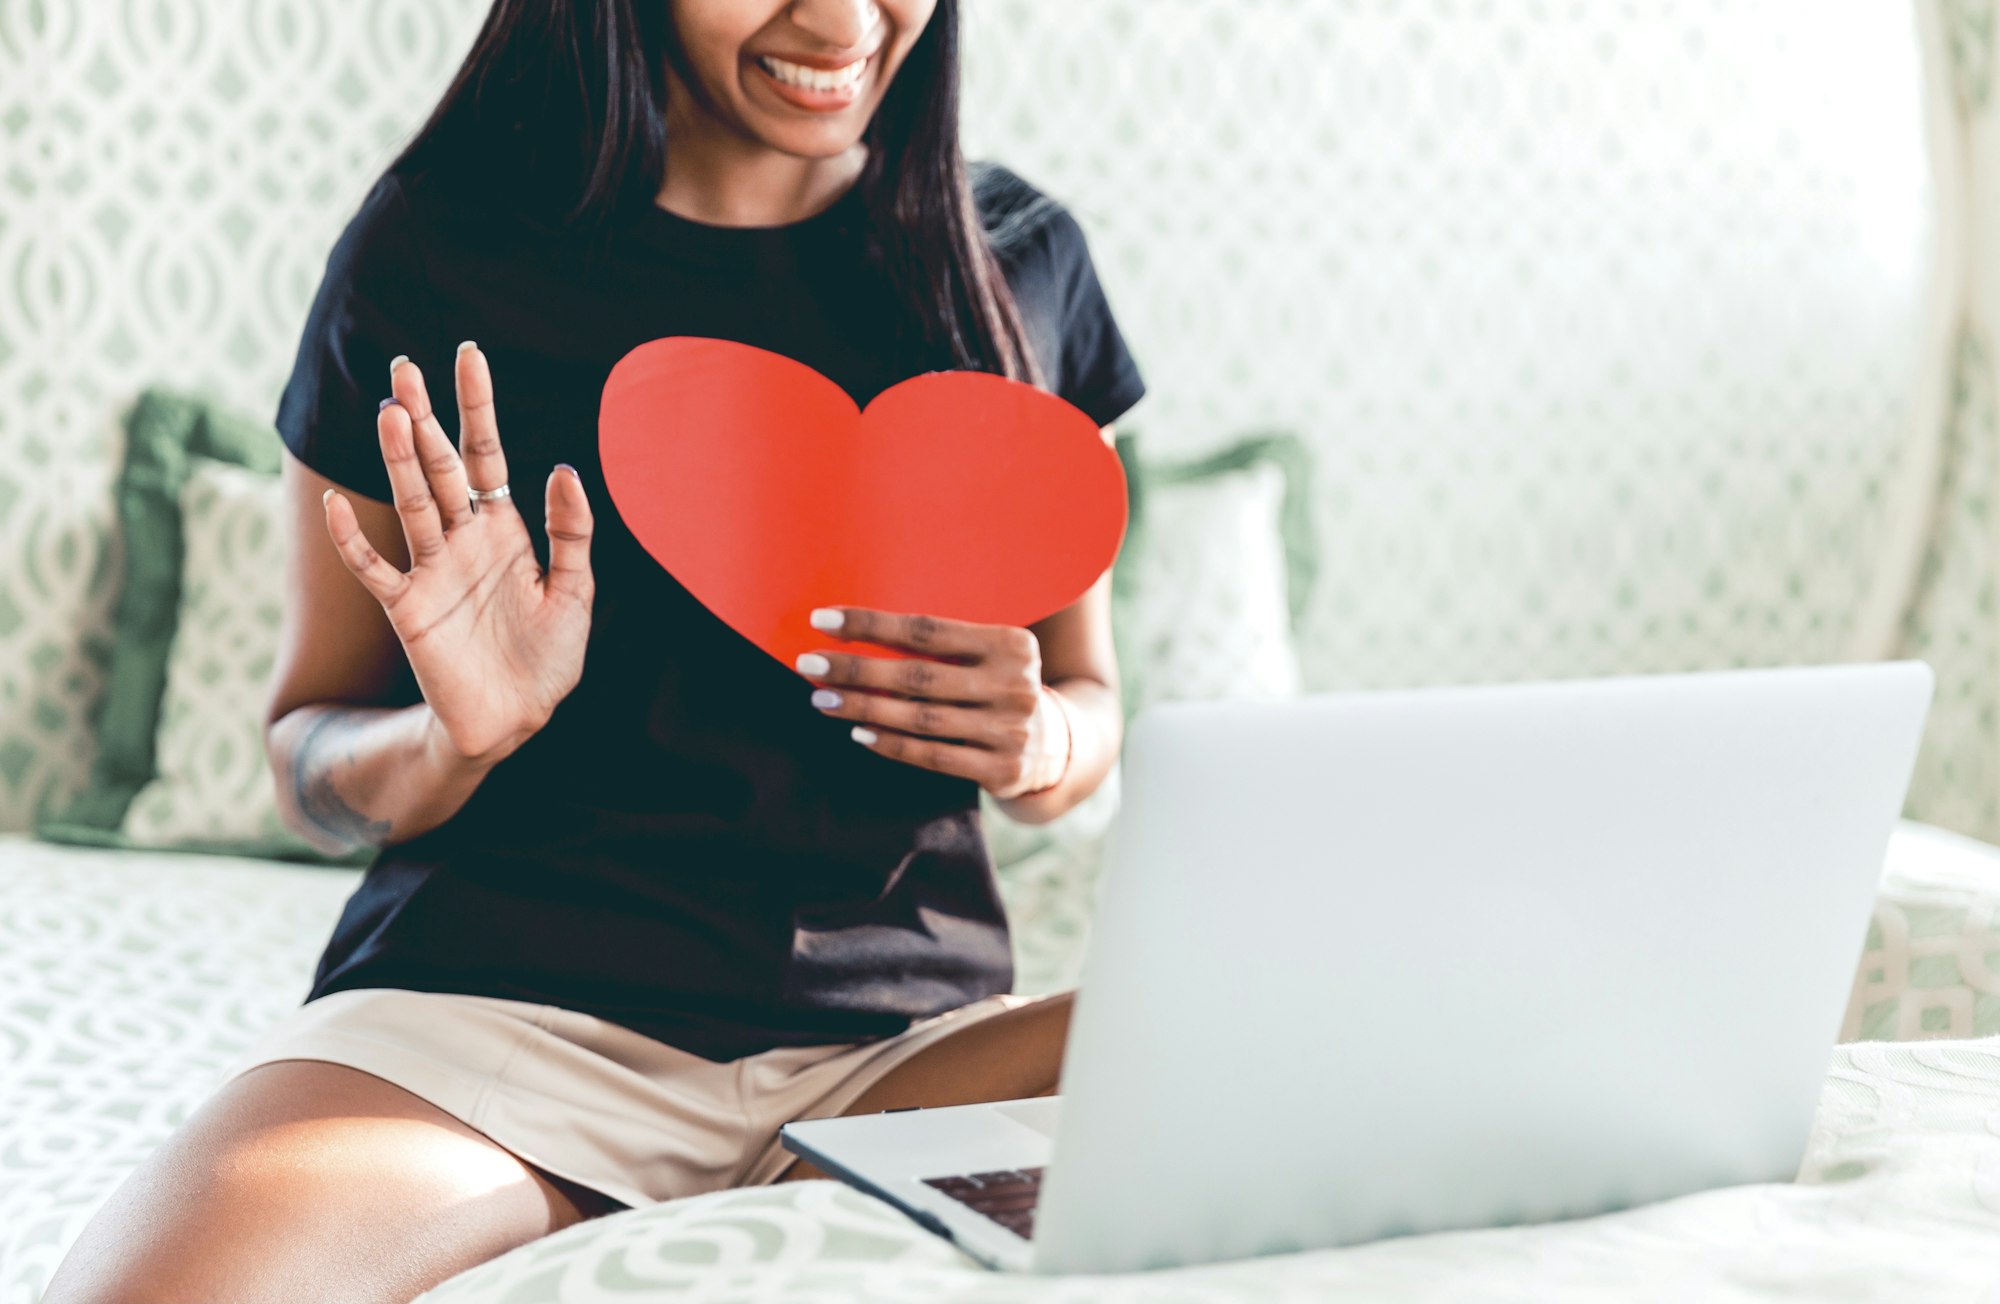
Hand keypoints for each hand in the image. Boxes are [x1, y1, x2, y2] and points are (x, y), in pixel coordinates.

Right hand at [321, 343, 595, 765]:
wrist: (515, 720)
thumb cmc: (547, 656)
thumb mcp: (574, 592)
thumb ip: (571, 531)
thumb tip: (562, 466)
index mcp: (505, 529)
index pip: (486, 455)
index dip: (476, 408)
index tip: (468, 356)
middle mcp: (463, 540)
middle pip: (440, 468)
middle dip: (426, 418)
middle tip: (405, 368)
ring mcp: (431, 570)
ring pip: (411, 504)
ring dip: (399, 461)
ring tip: (392, 412)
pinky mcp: (408, 608)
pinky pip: (374, 568)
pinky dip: (353, 539)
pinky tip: (336, 504)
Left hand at [796, 606, 1071, 798]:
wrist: (1057, 744)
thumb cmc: (998, 685)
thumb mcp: (989, 653)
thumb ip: (943, 642)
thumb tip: (854, 631)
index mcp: (1012, 644)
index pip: (927, 630)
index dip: (871, 625)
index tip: (822, 621)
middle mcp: (1016, 686)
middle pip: (918, 675)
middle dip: (855, 669)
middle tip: (808, 663)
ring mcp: (1011, 731)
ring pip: (919, 718)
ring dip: (862, 707)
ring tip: (821, 698)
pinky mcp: (1002, 770)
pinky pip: (932, 756)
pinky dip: (891, 743)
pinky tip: (858, 731)